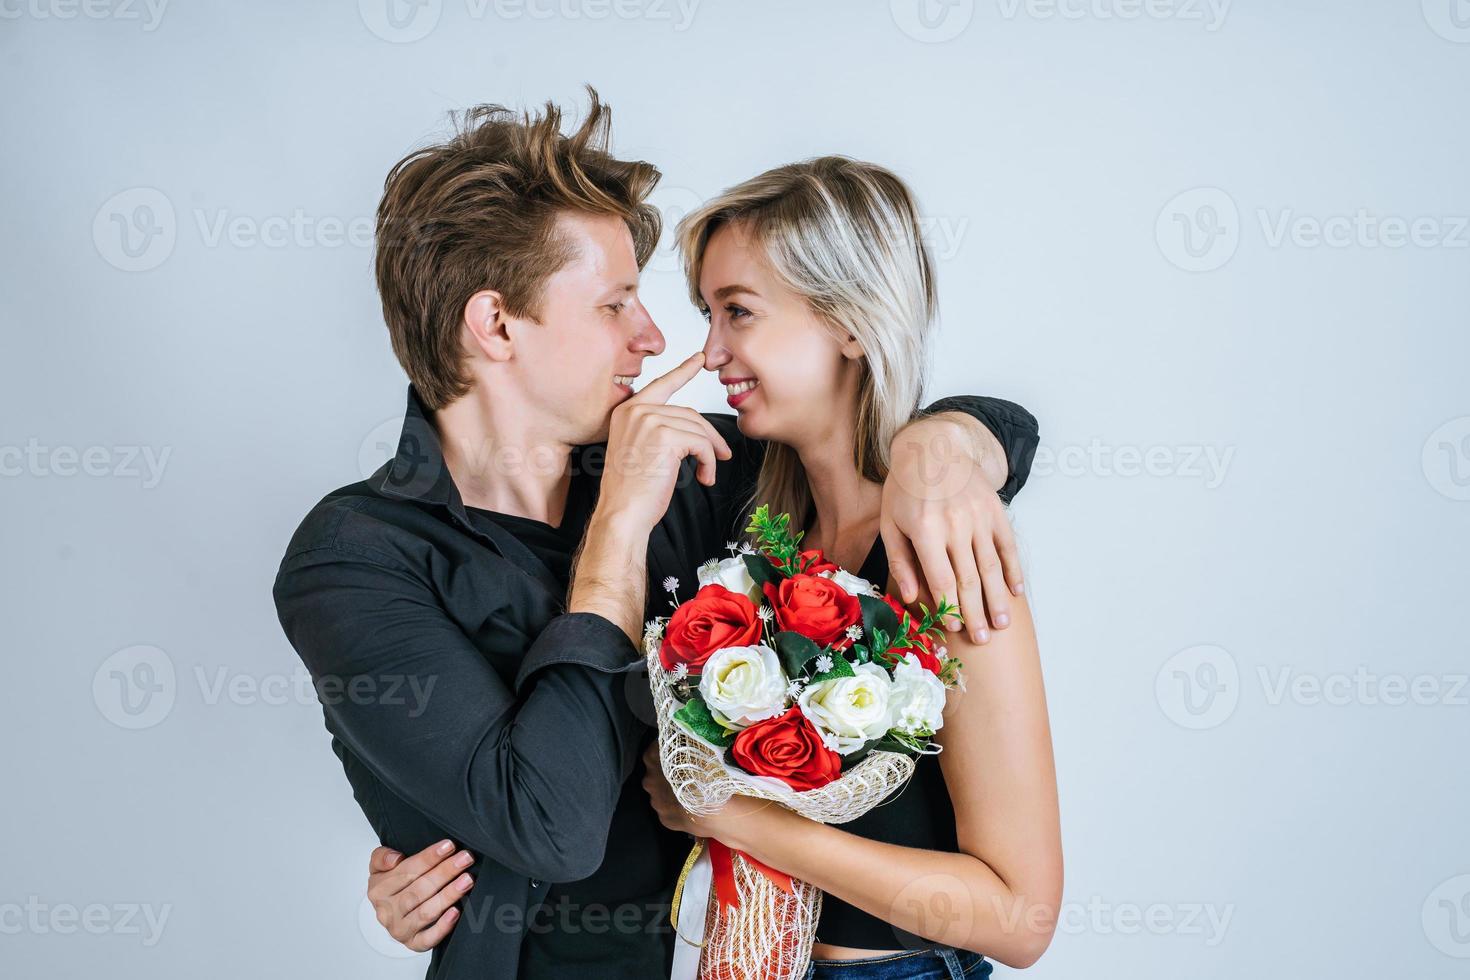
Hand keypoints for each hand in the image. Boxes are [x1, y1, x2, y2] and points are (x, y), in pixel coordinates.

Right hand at [365, 840, 474, 951]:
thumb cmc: (393, 886)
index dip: (429, 857)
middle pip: (419, 890)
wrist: (393, 913)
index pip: (406, 871)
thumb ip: (382, 857)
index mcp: (378, 890)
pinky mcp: (413, 944)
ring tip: (467, 880)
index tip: (449, 846)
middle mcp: (387, 911)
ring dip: (448, 895)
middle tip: (465, 859)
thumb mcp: (380, 867)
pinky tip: (456, 912)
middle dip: (445, 872)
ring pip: (426, 912)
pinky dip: (443, 926)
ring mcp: (400, 930)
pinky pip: (428, 939)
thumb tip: (395, 859)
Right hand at [598, 352, 732, 534]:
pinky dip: (709, 462)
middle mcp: (636, 410)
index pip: (662, 385)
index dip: (684, 371)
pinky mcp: (666, 436)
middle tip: (723, 454)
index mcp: (626, 411)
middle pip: (689, 413)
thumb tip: (693, 428)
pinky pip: (702, 444)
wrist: (623, 512)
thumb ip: (657, 430)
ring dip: (709, 454)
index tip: (699, 359)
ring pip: (698, 429)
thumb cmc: (631, 490)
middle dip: (710, 435)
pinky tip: (704, 477)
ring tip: (706, 474)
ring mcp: (650, 420)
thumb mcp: (639, 450)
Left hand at [640, 742, 764, 843]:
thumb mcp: (701, 747)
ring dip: (671, 790)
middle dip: (666, 772)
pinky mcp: (665, 820)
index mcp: (653, 758)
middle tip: (687, 771)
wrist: (715, 809)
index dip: (666, 749)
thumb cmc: (708, 773)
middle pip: (655, 772)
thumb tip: (690, 731)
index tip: (679, 751)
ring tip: (691, 789)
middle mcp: (649, 780)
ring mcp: (656, 802)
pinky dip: (677, 807)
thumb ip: (690, 740)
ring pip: (661, 792)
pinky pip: (669, 810)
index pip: (654, 748)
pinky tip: (692, 805)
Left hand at [880, 415, 1023, 644]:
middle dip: (976, 613)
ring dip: (998, 598)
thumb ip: (900, 561)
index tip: (955, 629)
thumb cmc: (905, 490)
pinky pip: (1007, 545)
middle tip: (983, 640)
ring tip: (1002, 624)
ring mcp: (978, 517)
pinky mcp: (994, 510)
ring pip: (991, 566)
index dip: (949, 608)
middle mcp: (955, 525)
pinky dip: (1013, 570)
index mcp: (925, 530)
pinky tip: (1016, 591)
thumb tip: (911, 598)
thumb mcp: (890, 523)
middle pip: (969, 579)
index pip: (942, 580)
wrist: (933, 446)